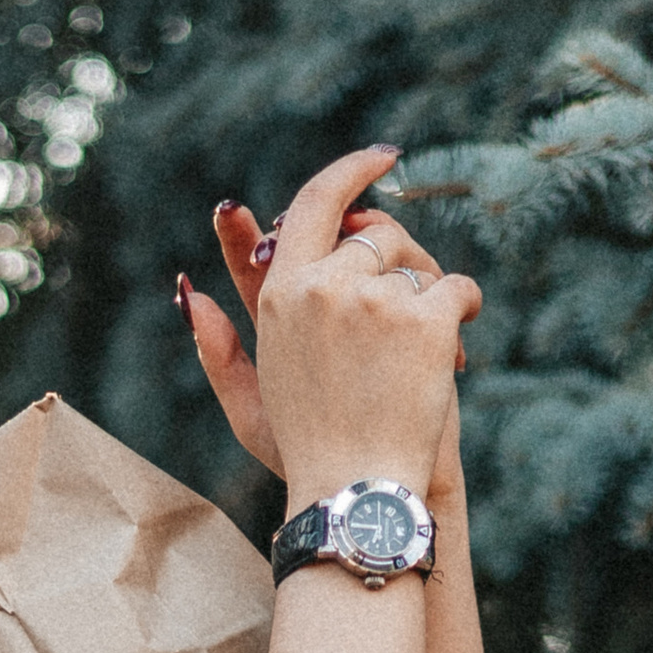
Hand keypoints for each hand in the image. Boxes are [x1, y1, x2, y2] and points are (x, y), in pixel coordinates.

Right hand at [179, 148, 478, 511]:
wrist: (359, 494)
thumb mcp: (249, 405)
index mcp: (279, 296)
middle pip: (375, 234)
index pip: (314, 204)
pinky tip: (455, 350)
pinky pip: (455, 287)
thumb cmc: (307, 454)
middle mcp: (320, 287)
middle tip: (414, 299)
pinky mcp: (422, 318)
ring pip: (417, 261)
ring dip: (430, 292)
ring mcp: (372, 300)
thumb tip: (189, 293)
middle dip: (399, 261)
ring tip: (431, 347)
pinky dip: (463, 311)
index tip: (382, 159)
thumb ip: (217, 349)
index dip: (351, 173)